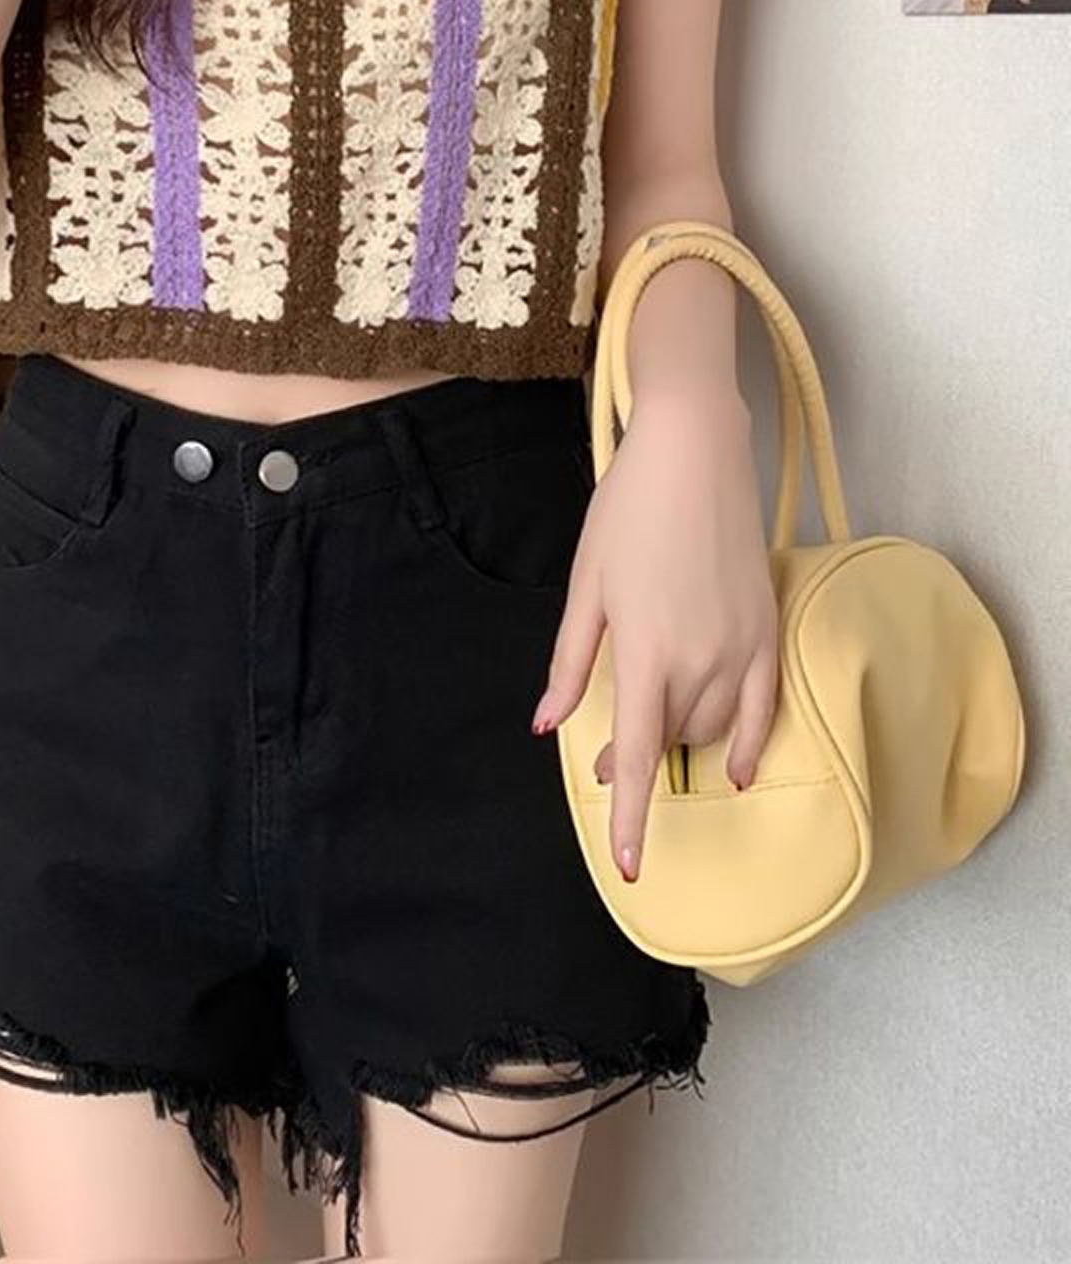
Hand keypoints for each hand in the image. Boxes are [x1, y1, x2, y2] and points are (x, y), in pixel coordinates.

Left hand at [531, 387, 779, 882]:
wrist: (694, 453)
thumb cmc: (627, 514)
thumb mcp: (586, 589)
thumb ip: (570, 664)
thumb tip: (548, 725)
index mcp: (646, 653)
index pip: (638, 753)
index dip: (630, 813)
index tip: (629, 863)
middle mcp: (701, 661)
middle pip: (672, 738)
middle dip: (638, 756)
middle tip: (604, 755)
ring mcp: (742, 647)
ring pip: (713, 726)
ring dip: (682, 740)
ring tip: (652, 732)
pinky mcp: (769, 629)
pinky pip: (765, 707)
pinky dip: (750, 741)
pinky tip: (738, 768)